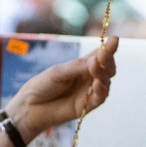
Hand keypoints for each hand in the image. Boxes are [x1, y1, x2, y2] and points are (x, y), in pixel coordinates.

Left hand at [4, 37, 118, 142]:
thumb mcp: (58, 72)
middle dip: (108, 60)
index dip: (108, 48)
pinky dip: (101, 91)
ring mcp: (88, 92)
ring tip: (96, 67)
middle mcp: (88, 79)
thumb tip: (97, 60)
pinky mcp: (86, 107)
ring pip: (106, 83)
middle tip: (103, 54)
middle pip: (107, 69)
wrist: (30, 106)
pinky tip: (98, 83)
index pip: (99, 56)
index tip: (115, 39)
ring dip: (104, 74)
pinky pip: (99, 99)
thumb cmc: (42, 85)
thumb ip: (77, 67)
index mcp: (82, 66)